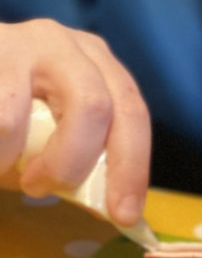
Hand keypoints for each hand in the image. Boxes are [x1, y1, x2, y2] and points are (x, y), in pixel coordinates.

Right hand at [0, 19, 150, 224]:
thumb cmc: (10, 109)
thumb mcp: (50, 131)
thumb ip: (79, 158)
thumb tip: (106, 207)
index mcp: (99, 65)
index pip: (132, 114)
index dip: (132, 167)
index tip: (123, 215)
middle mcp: (69, 45)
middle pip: (95, 107)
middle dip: (70, 164)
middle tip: (40, 188)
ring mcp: (23, 43)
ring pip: (20, 119)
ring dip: (7, 159)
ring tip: (0, 164)